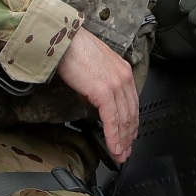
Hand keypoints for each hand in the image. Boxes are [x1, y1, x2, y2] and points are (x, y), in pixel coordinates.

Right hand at [56, 28, 138, 162]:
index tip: (129, 137)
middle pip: (131, 114)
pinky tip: (114, 148)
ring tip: (120, 155)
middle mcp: (124, 78)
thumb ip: (98, 85)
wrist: (63, 40)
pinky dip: (114, 136)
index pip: (132, 103)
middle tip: (126, 152)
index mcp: (123, 71)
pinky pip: (112, 119)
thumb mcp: (93, 68)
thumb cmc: (73, 50)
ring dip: (122, 140)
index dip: (131, 123)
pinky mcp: (104, 92)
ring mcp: (116, 85)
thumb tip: (93, 101)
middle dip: (129, 136)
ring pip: (124, 119)